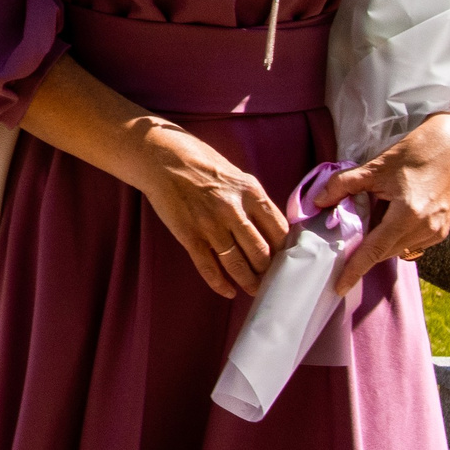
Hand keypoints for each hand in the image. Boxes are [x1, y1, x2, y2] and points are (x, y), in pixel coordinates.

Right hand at [130, 122, 290, 298]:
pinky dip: (220, 284)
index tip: (287, 261)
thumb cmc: (201, 163)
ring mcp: (210, 225)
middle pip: (261, 252)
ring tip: (255, 290)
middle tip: (273, 280)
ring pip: (237, 265)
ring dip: (249, 282)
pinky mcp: (189, 235)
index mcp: (250, 192)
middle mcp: (233, 210)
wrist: (161, 158)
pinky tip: (228, 291)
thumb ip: (254, 201)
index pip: (280, 230)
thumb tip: (272, 229)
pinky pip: (208, 267)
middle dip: (269, 271)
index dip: (286, 251)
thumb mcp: (236, 176)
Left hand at [320, 111, 449, 294]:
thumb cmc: (414, 152)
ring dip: (380, 243)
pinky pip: (411, 243)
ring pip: (398, 249)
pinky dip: (395, 238)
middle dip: (363, 252)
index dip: (355, 269)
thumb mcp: (375, 167)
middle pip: (385, 251)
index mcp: (408, 214)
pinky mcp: (442, 230)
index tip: (339, 287)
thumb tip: (318, 202)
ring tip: (364, 225)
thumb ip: (344, 185)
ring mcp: (437, 232)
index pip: (375, 250)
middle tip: (340, 248)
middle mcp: (426, 229)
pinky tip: (386, 221)